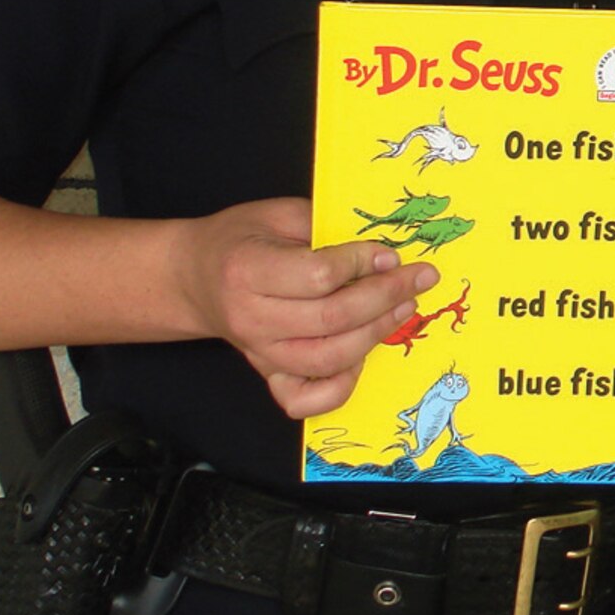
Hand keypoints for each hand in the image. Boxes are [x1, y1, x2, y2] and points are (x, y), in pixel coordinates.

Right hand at [174, 197, 437, 417]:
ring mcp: (259, 353)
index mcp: (248, 270)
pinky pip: (305, 400)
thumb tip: (381, 249)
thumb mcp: (278, 214)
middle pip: (332, 319)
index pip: (319, 276)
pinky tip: (364, 357)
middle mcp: (251, 318)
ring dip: (376, 333)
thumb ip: (325, 227)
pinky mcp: (268, 375)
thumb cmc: (240, 239)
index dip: (362, 264)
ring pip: (328, 359)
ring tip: (405, 306)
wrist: (196, 277)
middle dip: (386, 296)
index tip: (390, 253)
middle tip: (419, 278)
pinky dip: (340, 388)